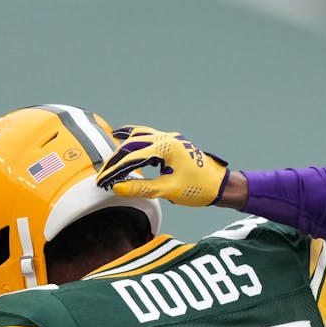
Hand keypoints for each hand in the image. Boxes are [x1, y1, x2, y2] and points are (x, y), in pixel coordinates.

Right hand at [96, 125, 229, 205]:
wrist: (222, 186)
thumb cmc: (200, 188)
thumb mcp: (169, 190)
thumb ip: (143, 188)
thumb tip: (117, 188)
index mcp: (165, 147)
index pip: (132, 156)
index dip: (115, 169)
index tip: (103, 180)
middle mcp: (167, 138)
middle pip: (132, 143)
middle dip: (116, 159)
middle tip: (105, 174)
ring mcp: (171, 139)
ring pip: (139, 136)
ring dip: (124, 146)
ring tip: (110, 156)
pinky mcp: (173, 144)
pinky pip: (148, 136)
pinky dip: (135, 139)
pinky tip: (126, 140)